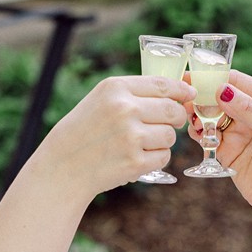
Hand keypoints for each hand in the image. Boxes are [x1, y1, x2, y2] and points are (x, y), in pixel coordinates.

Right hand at [36, 74, 195, 202]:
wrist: (62, 166)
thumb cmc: (84, 130)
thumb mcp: (101, 100)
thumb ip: (135, 93)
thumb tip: (183, 92)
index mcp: (115, 88)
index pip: (163, 84)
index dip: (181, 91)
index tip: (189, 95)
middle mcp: (124, 109)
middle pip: (174, 110)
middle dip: (176, 118)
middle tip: (166, 123)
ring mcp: (130, 136)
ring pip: (171, 136)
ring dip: (162, 141)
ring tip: (139, 143)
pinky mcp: (135, 162)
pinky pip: (164, 157)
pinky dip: (155, 158)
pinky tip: (136, 157)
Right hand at [190, 70, 251, 222]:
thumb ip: (249, 109)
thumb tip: (222, 90)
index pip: (235, 81)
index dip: (213, 78)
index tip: (192, 78)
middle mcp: (250, 111)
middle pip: (218, 97)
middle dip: (201, 97)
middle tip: (186, 101)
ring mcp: (237, 131)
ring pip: (209, 115)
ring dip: (198, 115)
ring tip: (192, 119)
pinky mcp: (226, 151)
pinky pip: (207, 136)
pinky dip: (199, 133)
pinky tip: (197, 134)